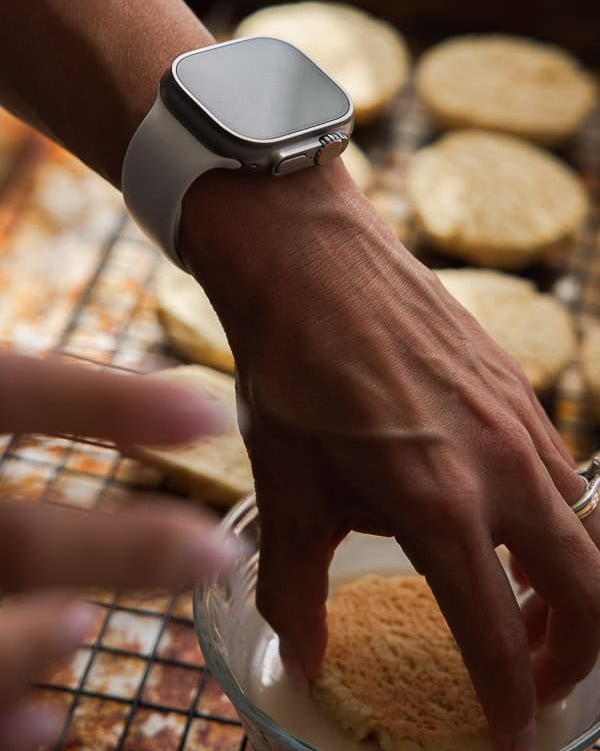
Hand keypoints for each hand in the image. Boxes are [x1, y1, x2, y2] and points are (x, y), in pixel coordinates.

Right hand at [0, 352, 236, 748]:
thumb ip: (15, 392)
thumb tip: (144, 386)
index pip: (8, 392)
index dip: (99, 404)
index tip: (205, 412)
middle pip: (17, 540)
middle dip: (120, 552)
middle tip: (219, 555)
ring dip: (36, 645)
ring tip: (92, 631)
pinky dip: (2, 714)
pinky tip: (49, 724)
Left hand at [181, 163, 590, 750]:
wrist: (308, 259)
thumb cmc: (290, 369)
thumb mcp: (284, 486)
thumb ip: (296, 583)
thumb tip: (304, 654)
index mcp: (440, 502)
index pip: (500, 631)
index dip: (511, 698)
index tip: (512, 738)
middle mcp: (500, 464)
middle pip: (593, 588)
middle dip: (577, 654)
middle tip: (536, 680)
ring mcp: (518, 418)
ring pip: (589, 526)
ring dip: (573, 583)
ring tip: (524, 604)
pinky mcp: (516, 383)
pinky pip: (562, 469)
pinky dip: (555, 518)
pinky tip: (504, 514)